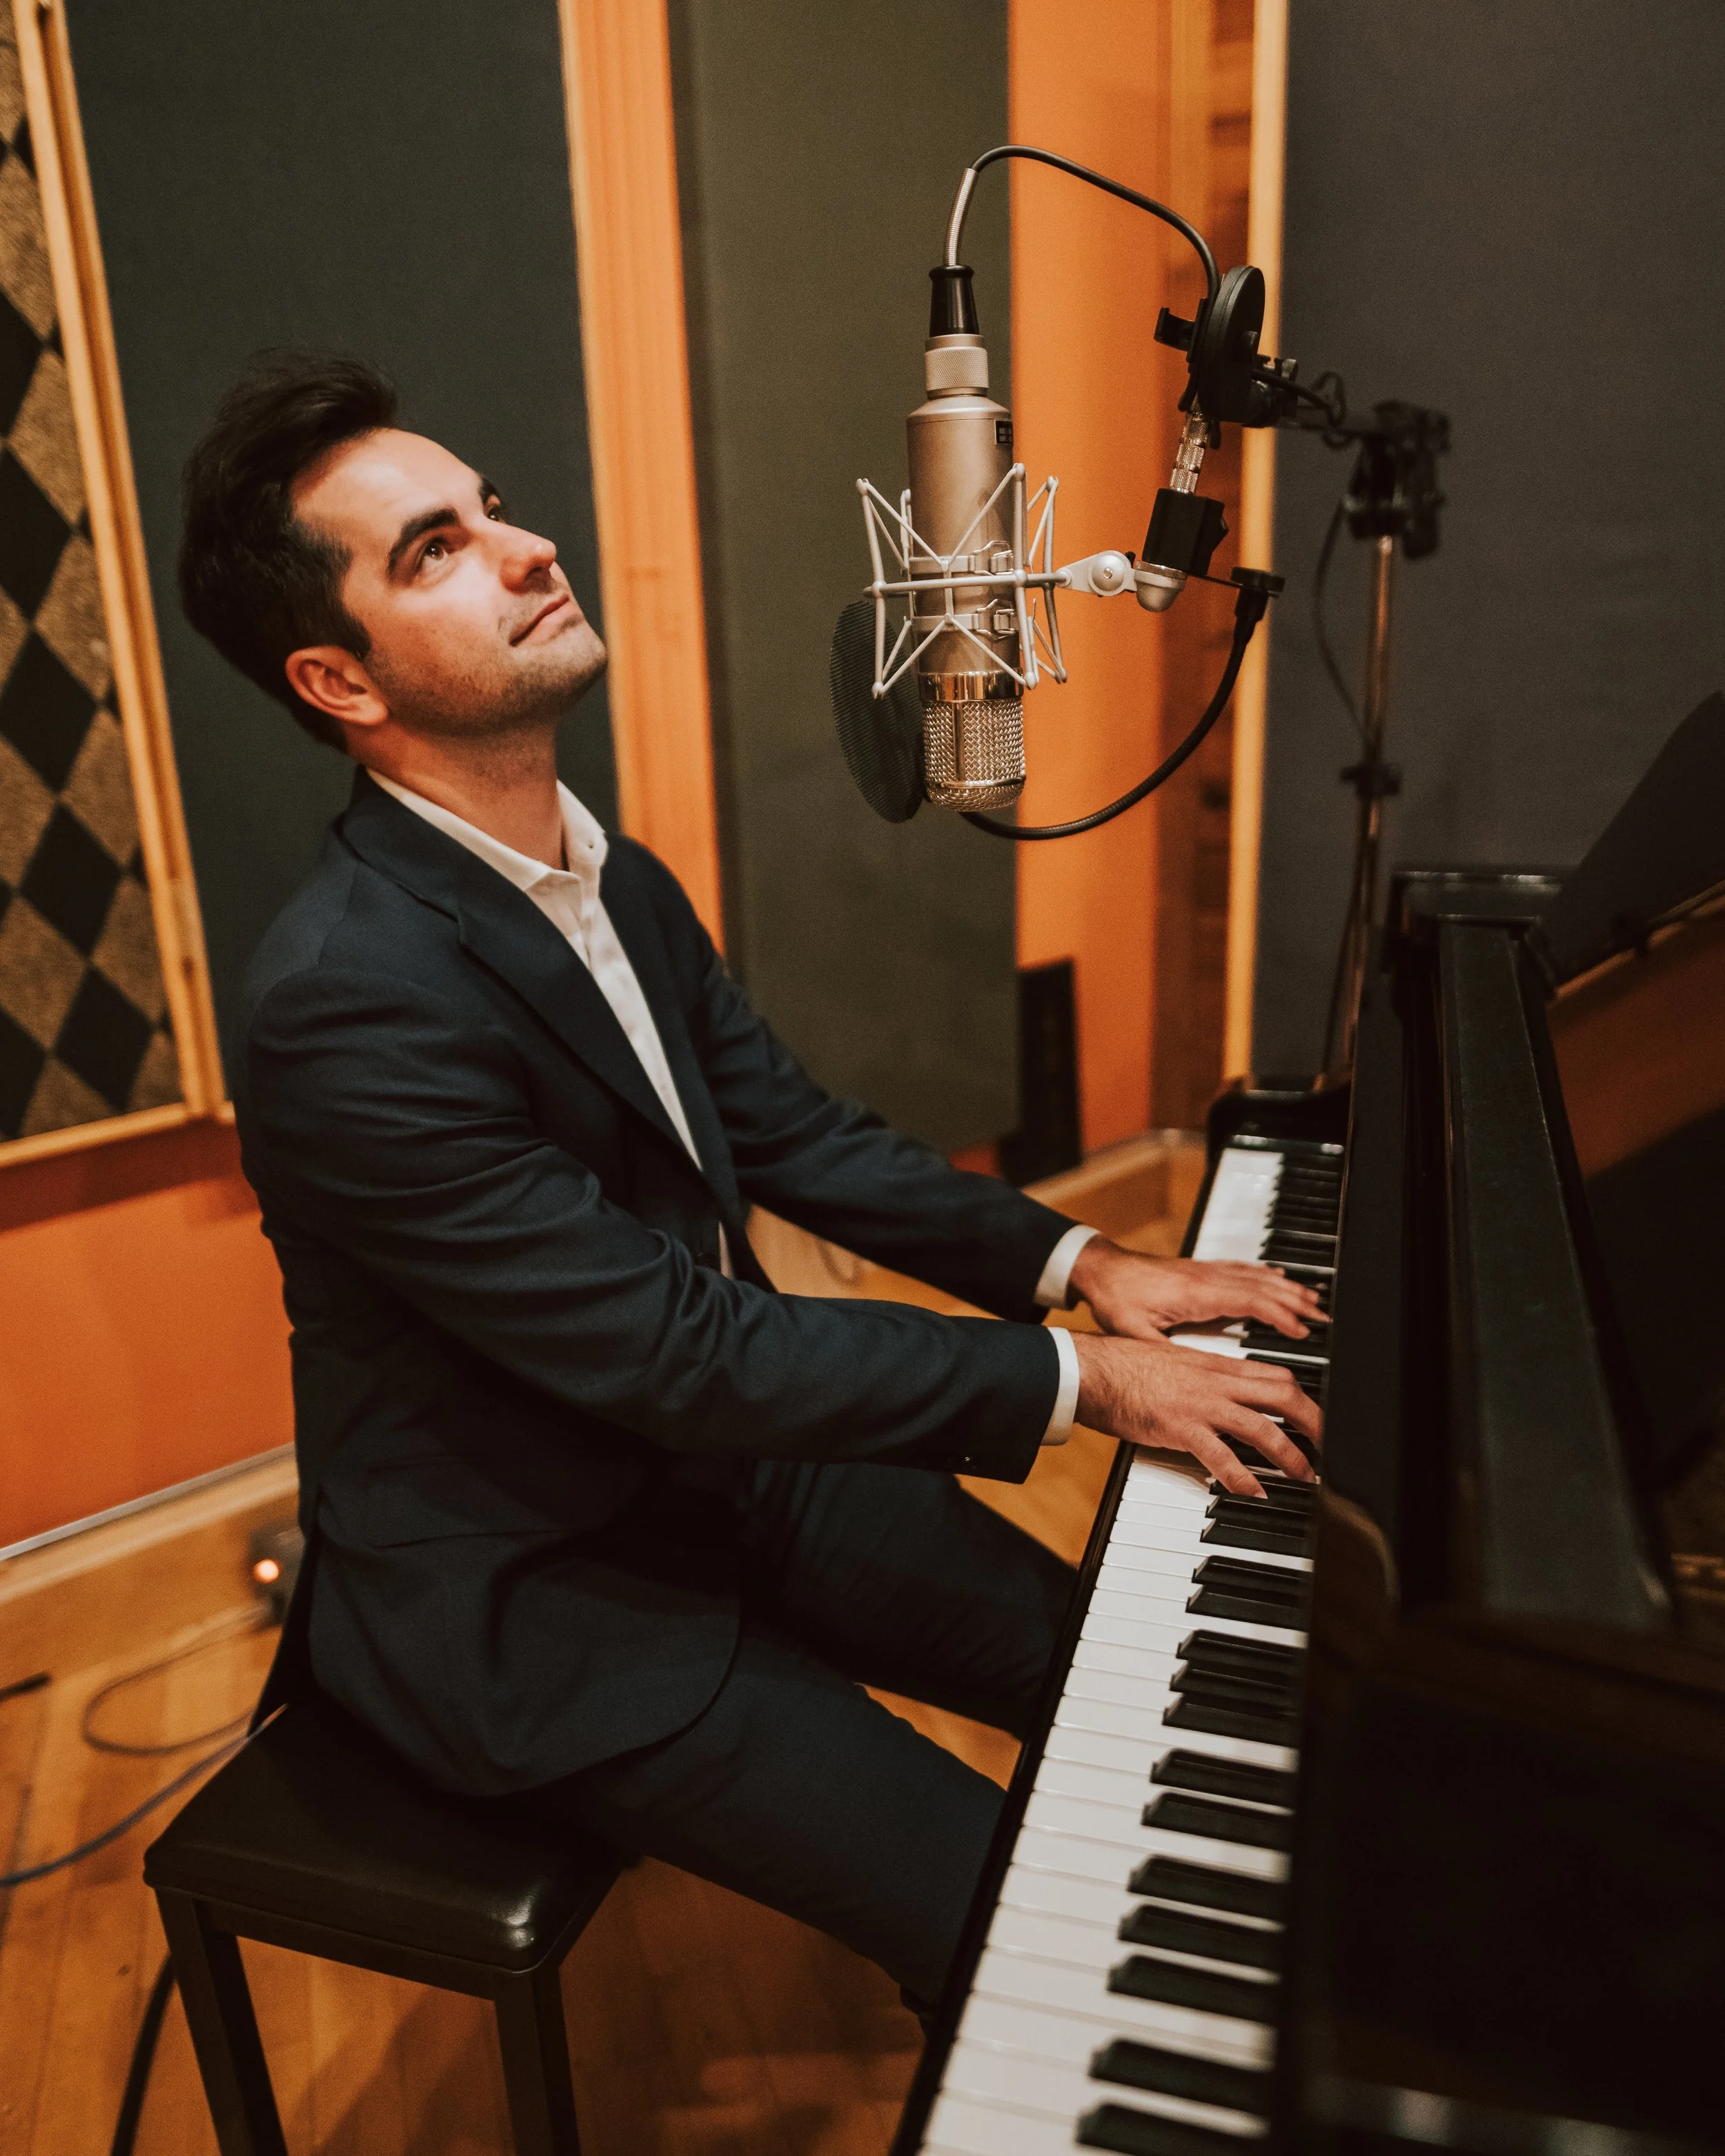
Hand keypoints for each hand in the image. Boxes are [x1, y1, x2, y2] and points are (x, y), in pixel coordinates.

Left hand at [1068, 1236, 1326, 1343]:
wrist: (1100, 1268)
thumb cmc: (1115, 1298)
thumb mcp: (1134, 1332)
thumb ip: (1160, 1353)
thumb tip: (1181, 1379)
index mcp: (1196, 1295)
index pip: (1250, 1301)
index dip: (1278, 1315)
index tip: (1302, 1330)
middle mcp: (1206, 1279)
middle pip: (1262, 1286)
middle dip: (1295, 1300)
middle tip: (1323, 1317)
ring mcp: (1204, 1271)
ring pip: (1256, 1275)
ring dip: (1286, 1287)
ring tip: (1313, 1301)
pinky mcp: (1200, 1270)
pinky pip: (1243, 1269)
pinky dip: (1266, 1275)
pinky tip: (1279, 1279)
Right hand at [1071, 1331, 1320, 1496]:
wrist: (1090, 1369)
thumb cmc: (1124, 1368)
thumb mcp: (1174, 1365)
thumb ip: (1202, 1379)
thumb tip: (1222, 1398)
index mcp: (1215, 1365)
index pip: (1275, 1374)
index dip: (1304, 1396)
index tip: (1315, 1417)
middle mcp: (1215, 1382)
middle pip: (1283, 1394)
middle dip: (1314, 1422)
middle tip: (1328, 1448)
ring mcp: (1200, 1404)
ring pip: (1261, 1426)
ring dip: (1289, 1454)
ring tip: (1304, 1476)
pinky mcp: (1180, 1427)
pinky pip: (1221, 1455)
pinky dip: (1243, 1477)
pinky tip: (1255, 1493)